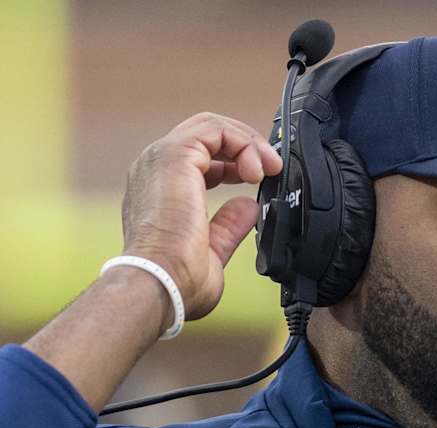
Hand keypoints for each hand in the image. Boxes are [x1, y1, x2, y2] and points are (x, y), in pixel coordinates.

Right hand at [121, 112, 281, 326]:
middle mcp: (156, 169)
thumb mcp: (212, 251)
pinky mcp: (173, 155)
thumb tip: (247, 207)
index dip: (236, 161)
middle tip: (272, 167)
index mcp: (161, 190)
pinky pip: (214, 129)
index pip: (201, 158)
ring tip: (269, 167)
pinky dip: (242, 142)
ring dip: (248, 142)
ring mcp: (161, 159)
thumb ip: (229, 226)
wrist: (161, 284)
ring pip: (211, 127)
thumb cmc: (177, 281)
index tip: (261, 178)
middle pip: (207, 135)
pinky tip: (256, 169)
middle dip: (246, 146)